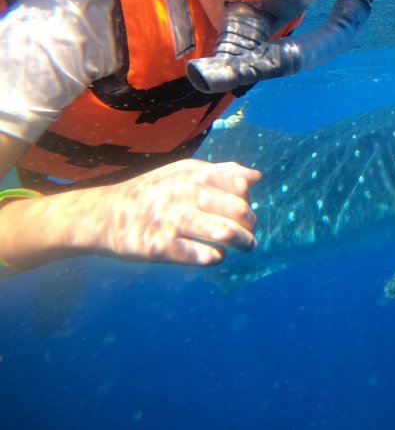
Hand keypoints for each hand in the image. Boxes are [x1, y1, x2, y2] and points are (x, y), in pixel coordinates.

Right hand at [91, 159, 261, 265]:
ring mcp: (173, 220)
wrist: (104, 214)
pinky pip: (203, 255)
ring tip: (246, 247)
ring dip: (243, 243)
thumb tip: (256, 176)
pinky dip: (216, 257)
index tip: (244, 207)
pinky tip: (215, 255)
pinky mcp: (162, 247)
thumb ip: (222, 172)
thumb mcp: (184, 172)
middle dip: (250, 225)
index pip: (239, 183)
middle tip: (249, 234)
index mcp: (193, 174)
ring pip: (225, 233)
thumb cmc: (154, 192)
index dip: (247, 198)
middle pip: (238, 210)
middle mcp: (185, 193)